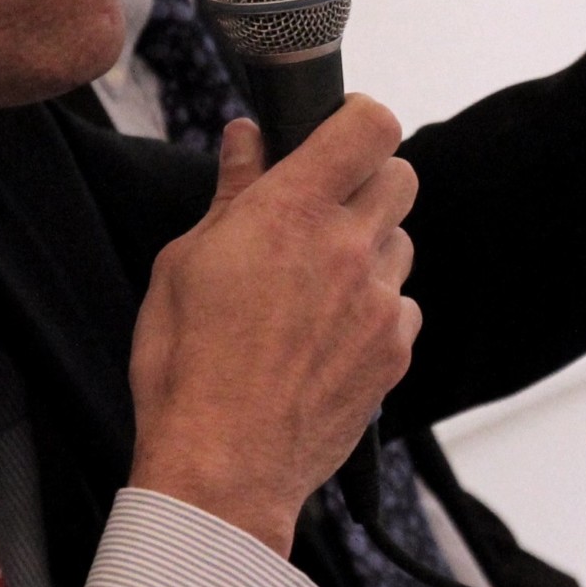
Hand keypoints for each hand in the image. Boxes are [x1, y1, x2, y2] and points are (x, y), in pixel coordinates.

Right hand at [125, 100, 421, 554]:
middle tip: (323, 210)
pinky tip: (328, 335)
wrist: (221, 467)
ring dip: (370, 248)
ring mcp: (380, 301)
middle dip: (366, 181)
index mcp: (292, 211)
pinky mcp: (395, 350)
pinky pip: (401, 304)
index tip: (335, 134)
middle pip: (400, 175)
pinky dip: (375, 309)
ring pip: (401, 242)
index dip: (357, 120)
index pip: (369, 125)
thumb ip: (231, 193)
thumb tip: (248, 139)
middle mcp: (349, 247)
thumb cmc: (185, 366)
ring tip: (317, 283)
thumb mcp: (184, 264)